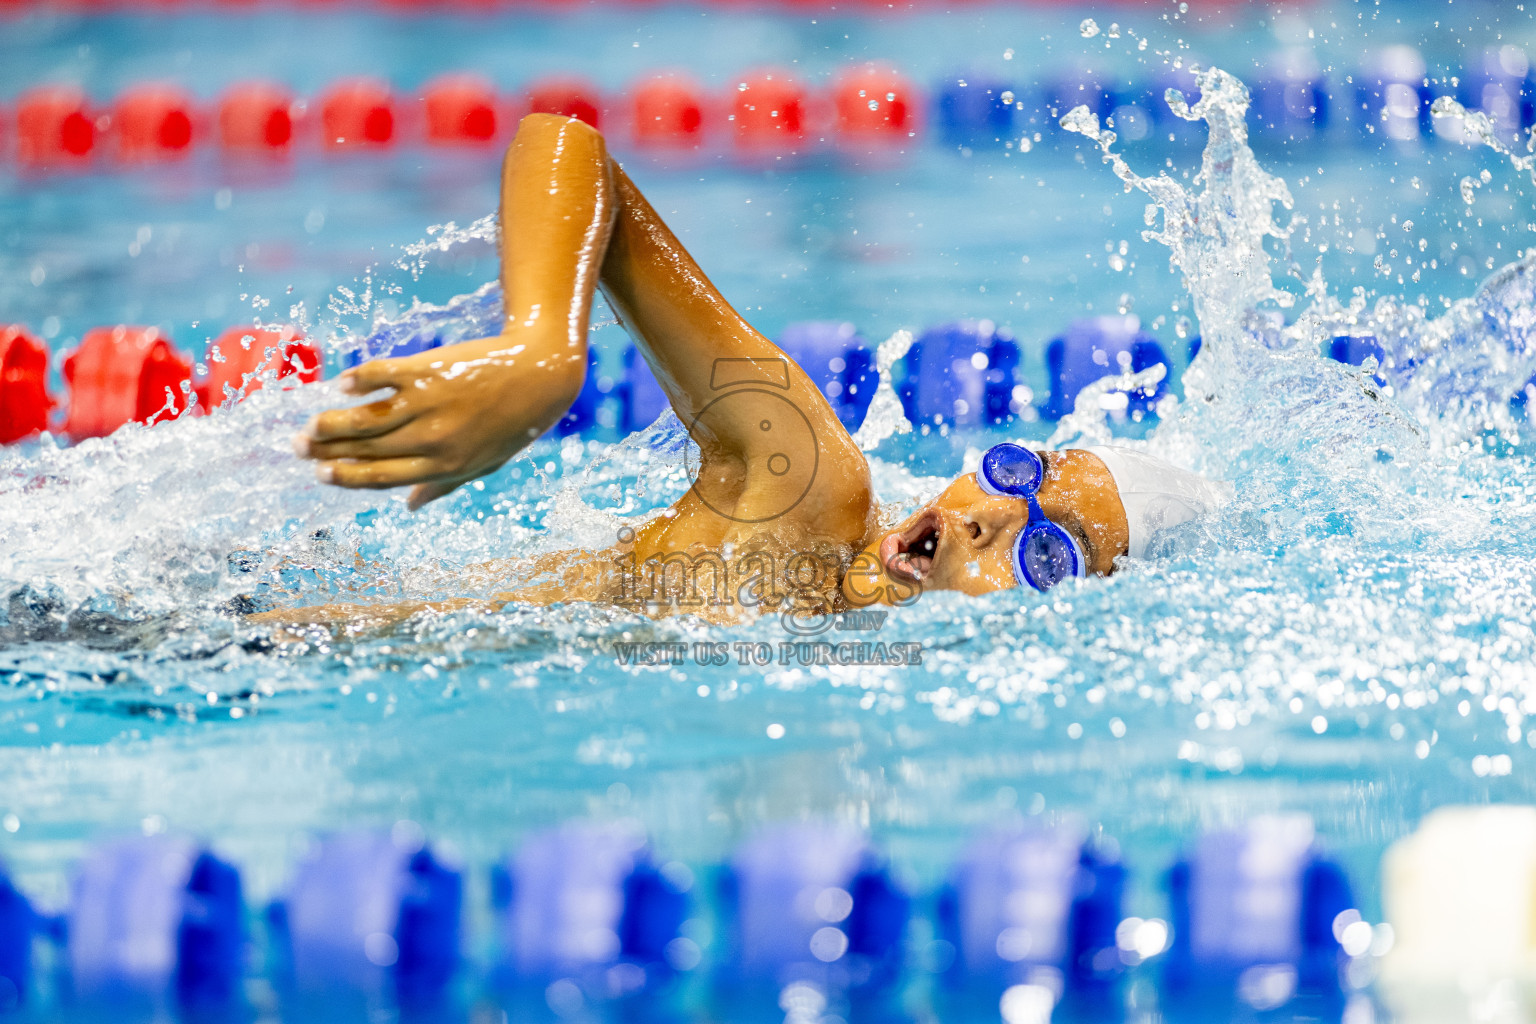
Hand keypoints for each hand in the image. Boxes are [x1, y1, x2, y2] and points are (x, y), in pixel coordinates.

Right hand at [294, 330, 584, 508]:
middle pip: (368, 449)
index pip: (383, 477)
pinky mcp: (428, 370)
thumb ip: (444, 485)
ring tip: (308, 425)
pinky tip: (341, 386)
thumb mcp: (485, 463)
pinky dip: (358, 380)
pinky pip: (382, 376)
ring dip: (331, 423)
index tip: (321, 474)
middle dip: (328, 450)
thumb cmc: (514, 423)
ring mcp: (429, 404)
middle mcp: (432, 439)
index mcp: (445, 466)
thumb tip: (410, 506)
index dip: (347, 477)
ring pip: (366, 418)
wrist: (540, 374)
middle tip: (298, 448)